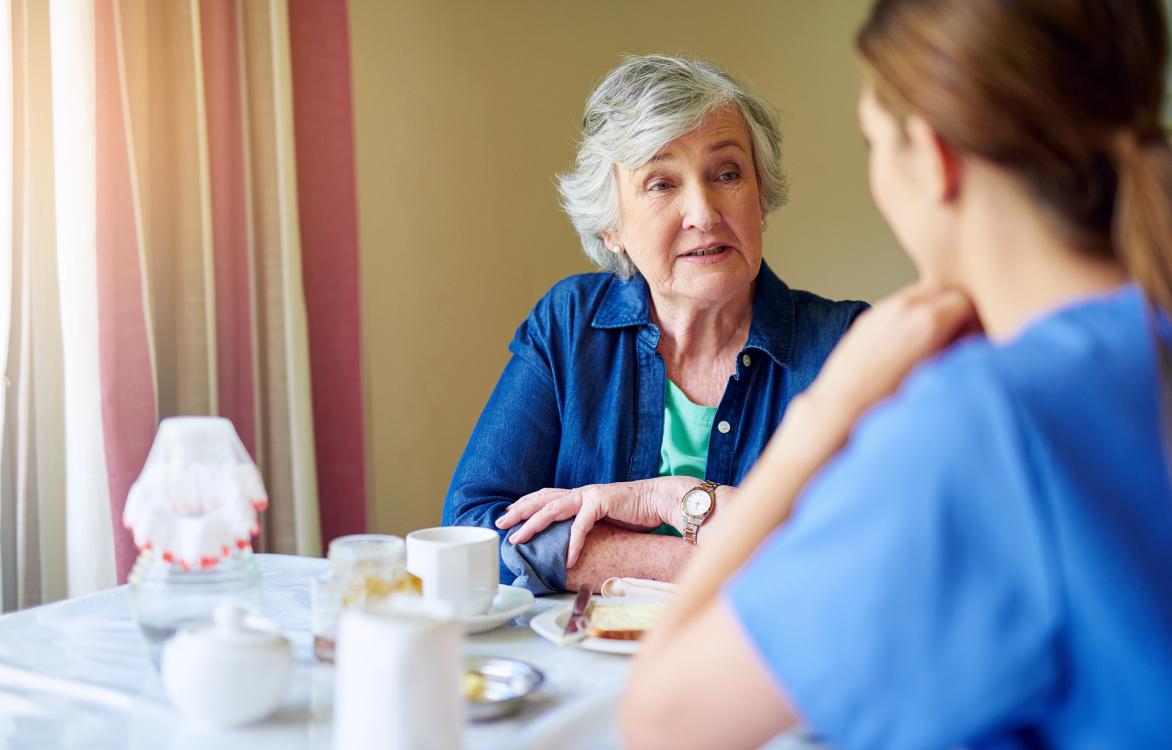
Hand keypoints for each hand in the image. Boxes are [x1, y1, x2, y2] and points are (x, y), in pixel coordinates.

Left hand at [496, 477, 693, 567]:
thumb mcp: (605, 520)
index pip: (545, 497)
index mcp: (579, 496)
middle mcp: (581, 492)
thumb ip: (588, 526)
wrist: (660, 500)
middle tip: (500, 522)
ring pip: (553, 507)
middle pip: (541, 498)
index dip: (525, 505)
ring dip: (533, 523)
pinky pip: (582, 524)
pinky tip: (568, 557)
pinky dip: (573, 542)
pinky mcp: (602, 502)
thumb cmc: (636, 512)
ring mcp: (590, 495)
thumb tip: (573, 543)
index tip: (507, 515)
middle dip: (519, 510)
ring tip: (518, 538)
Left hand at [802, 281, 977, 435]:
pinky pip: (899, 304)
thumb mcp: (937, 373)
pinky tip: (905, 345)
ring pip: (921, 293)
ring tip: (928, 343)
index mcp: (930, 320)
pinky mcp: (868, 316)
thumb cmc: (890, 400)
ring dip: (932, 309)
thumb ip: (958, 347)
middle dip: (954, 310)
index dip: (974, 320)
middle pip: (945, 289)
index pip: (967, 299)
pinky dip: (910, 315)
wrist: (842, 406)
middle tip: (953, 338)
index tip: (969, 341)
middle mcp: (907, 306)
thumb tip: (970, 338)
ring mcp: (884, 308)